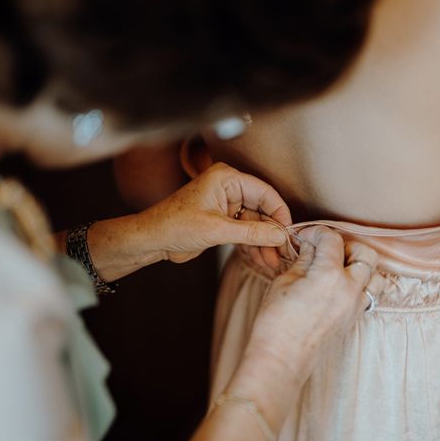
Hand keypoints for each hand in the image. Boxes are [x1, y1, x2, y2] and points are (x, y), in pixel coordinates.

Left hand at [137, 162, 291, 264]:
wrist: (151, 240)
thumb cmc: (174, 225)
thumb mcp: (217, 230)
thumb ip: (251, 233)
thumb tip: (279, 235)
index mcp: (227, 178)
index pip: (264, 192)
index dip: (279, 213)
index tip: (289, 232)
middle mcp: (228, 188)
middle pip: (262, 209)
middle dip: (271, 233)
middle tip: (282, 252)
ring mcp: (226, 205)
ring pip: (254, 224)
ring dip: (263, 243)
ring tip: (272, 262)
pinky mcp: (222, 221)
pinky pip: (245, 232)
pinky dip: (252, 245)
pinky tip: (261, 259)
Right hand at [243, 226, 380, 384]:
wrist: (281, 360)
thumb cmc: (276, 323)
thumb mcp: (284, 282)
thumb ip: (302, 260)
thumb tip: (309, 248)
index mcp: (330, 275)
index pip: (333, 240)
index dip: (317, 232)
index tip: (304, 237)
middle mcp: (350, 289)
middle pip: (365, 254)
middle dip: (346, 245)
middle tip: (324, 250)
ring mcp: (355, 306)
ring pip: (374, 276)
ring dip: (359, 266)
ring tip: (336, 267)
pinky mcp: (353, 319)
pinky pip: (368, 294)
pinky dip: (359, 284)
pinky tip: (338, 285)